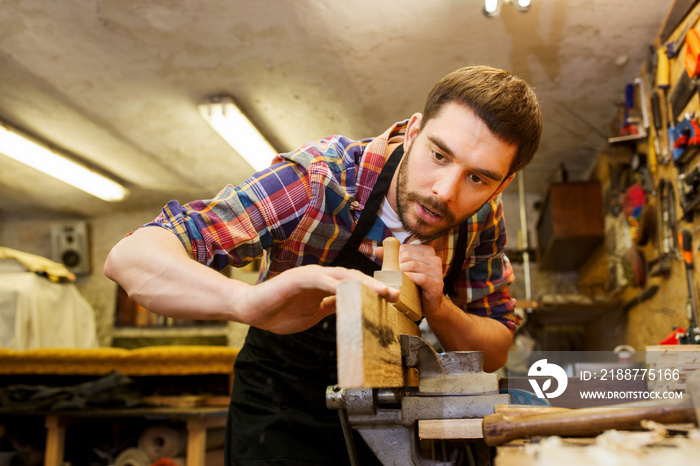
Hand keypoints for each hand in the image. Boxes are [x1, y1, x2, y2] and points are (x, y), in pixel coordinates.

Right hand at [236, 265, 398, 333]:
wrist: (250, 310)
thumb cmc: (279, 313)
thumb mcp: (313, 315)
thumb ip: (331, 308)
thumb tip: (352, 309)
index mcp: (325, 285)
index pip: (355, 286)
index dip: (374, 291)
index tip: (392, 300)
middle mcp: (321, 276)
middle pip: (354, 278)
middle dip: (376, 285)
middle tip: (396, 294)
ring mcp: (310, 275)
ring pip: (342, 276)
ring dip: (363, 283)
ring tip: (381, 292)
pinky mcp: (298, 279)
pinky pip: (321, 280)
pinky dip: (337, 285)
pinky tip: (350, 291)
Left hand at [379, 243, 444, 315]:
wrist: (429, 305)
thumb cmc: (416, 286)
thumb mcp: (405, 270)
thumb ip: (392, 259)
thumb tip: (378, 250)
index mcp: (427, 251)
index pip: (405, 248)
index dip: (394, 257)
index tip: (391, 266)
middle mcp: (434, 259)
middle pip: (408, 255)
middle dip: (396, 264)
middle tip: (391, 275)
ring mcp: (437, 271)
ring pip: (413, 265)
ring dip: (400, 272)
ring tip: (395, 279)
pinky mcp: (437, 283)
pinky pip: (421, 278)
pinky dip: (409, 279)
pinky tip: (403, 284)